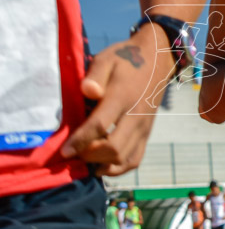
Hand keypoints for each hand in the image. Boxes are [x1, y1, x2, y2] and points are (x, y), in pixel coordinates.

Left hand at [61, 24, 176, 175]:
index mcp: (123, 97)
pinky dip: (118, 169)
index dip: (80, 142)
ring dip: (102, 164)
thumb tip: (88, 91)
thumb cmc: (125, 59)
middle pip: (113, 148)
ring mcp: (144, 126)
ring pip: (124, 158)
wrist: (156, 61)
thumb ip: (95, 75)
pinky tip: (102, 166)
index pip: (100, 126)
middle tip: (74, 153)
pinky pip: (135, 159)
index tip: (64, 151)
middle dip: (89, 155)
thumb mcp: (107, 59)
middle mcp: (136, 115)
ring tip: (86, 159)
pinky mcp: (147, 133)